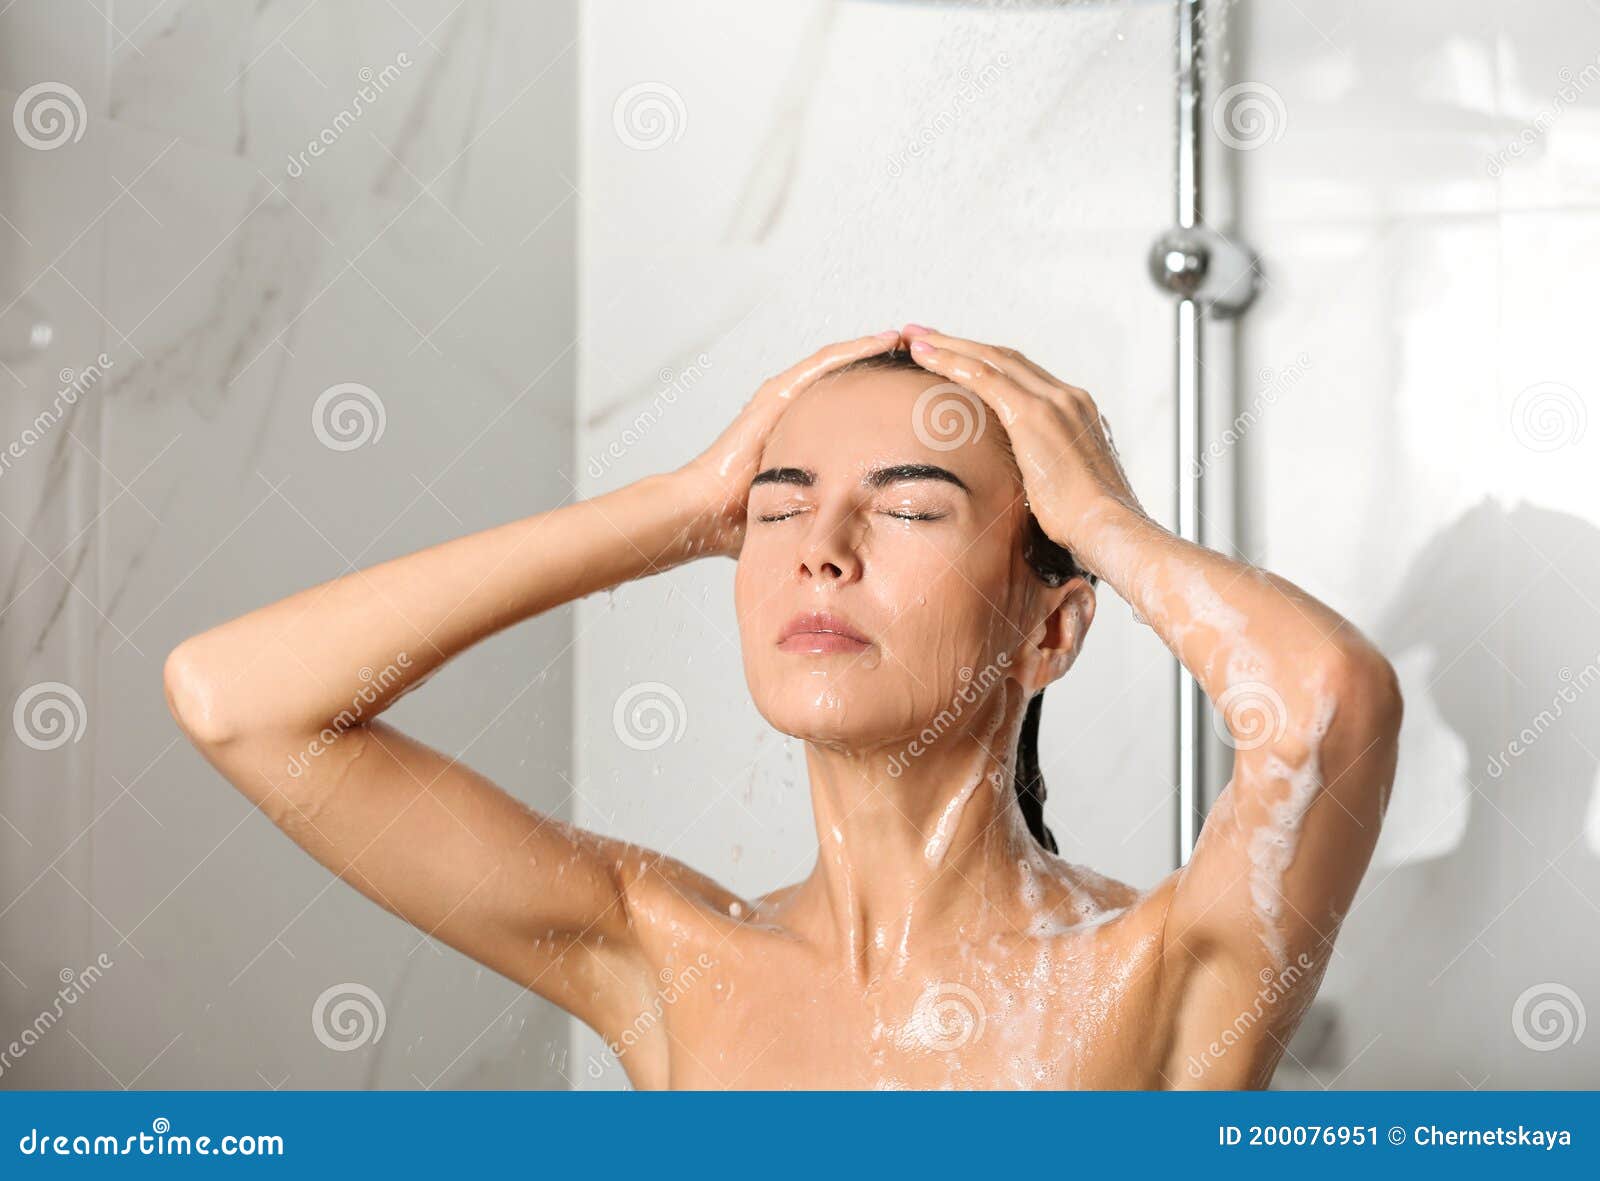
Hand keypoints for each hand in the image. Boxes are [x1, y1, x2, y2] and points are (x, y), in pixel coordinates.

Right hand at [674, 330, 902, 556]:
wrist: (707, 511)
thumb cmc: (746, 518)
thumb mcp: (806, 510)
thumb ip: (830, 513)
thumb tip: (865, 542)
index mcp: (802, 433)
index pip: (848, 405)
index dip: (880, 394)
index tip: (915, 390)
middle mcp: (792, 409)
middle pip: (845, 377)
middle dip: (880, 364)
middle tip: (921, 353)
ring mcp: (782, 398)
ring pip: (837, 363)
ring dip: (873, 347)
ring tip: (907, 338)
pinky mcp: (775, 395)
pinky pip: (821, 365)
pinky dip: (853, 350)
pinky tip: (881, 341)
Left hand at [902, 326, 1145, 555]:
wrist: (1108, 527)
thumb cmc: (1087, 524)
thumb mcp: (1066, 488)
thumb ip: (1046, 473)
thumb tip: (1027, 487)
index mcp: (1076, 412)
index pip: (1023, 375)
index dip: (986, 363)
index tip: (957, 359)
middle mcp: (1067, 397)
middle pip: (1005, 357)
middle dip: (962, 344)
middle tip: (924, 336)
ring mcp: (1053, 401)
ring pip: (991, 359)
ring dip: (949, 346)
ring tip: (914, 338)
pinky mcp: (1034, 414)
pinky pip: (984, 376)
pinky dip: (951, 362)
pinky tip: (924, 356)